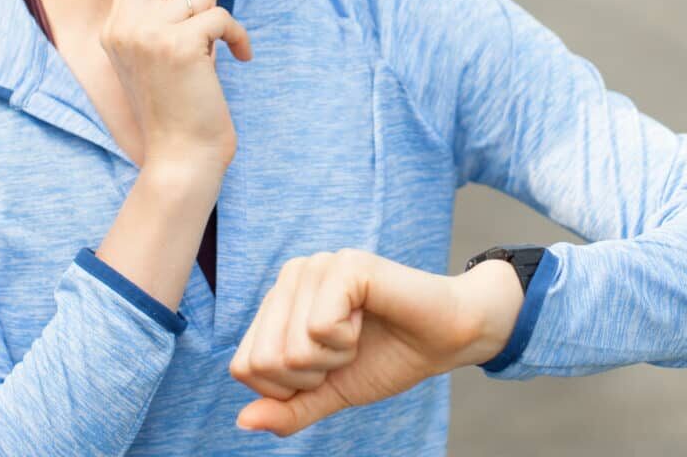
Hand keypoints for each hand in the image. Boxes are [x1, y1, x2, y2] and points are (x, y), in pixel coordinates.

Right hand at [99, 0, 252, 168]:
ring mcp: (145, 30)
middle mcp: (122, 21)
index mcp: (118, 24)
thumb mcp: (165, 57)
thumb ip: (167, 20)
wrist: (182, 158)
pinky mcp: (177, 42)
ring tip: (211, 61)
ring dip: (217, 26)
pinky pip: (222, 17)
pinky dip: (236, 40)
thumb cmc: (181, 109)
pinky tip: (234, 64)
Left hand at [230, 248, 523, 436]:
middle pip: (263, 361)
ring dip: (332, 358)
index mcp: (280, 299)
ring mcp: (318, 265)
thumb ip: (287, 408)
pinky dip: (347, 342)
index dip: (287, 388)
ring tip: (358, 333)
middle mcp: (293, 274)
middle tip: (345, 351)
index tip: (327, 366)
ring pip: (291, 349)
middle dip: (309, 376)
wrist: (444, 340)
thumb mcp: (329, 392)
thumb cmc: (386, 357)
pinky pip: (320, 329)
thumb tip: (242, 422)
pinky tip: (368, 317)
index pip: (244, 367)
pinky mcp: (346, 264)